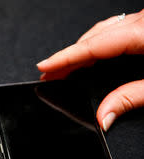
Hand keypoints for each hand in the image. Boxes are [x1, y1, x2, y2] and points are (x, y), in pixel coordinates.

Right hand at [37, 10, 143, 130]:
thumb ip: (131, 98)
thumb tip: (102, 116)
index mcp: (142, 32)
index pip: (91, 46)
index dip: (64, 58)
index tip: (44, 68)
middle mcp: (141, 22)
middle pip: (92, 39)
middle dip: (67, 58)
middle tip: (48, 75)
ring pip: (102, 33)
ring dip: (81, 51)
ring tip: (65, 69)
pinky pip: (115, 30)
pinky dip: (98, 45)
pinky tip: (93, 56)